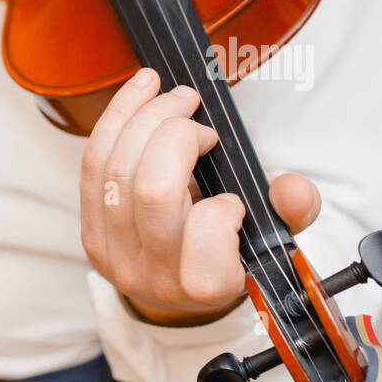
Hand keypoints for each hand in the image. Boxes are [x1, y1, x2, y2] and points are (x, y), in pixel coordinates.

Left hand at [80, 68, 321, 326]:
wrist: (177, 288)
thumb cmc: (229, 255)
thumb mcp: (272, 239)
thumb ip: (292, 212)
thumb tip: (292, 187)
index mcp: (205, 285)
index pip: (207, 231)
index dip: (222, 204)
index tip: (233, 197)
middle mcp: (153, 275)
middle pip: (152, 191)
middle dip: (176, 134)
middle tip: (201, 115)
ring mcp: (114, 254)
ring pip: (115, 172)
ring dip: (144, 117)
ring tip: (175, 95)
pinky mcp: (90, 232)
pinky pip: (92, 166)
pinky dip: (116, 120)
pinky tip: (140, 92)